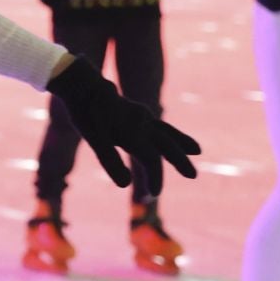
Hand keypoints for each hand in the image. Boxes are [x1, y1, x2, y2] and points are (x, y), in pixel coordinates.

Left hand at [48, 57, 200, 190]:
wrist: (83, 85)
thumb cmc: (86, 114)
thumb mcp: (94, 140)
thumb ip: (110, 161)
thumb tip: (126, 185)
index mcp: (134, 132)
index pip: (151, 161)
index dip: (154, 179)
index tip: (151, 195)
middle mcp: (143, 124)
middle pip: (167, 145)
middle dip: (179, 161)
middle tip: (193, 175)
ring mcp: (143, 116)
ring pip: (167, 131)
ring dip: (181, 143)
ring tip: (196, 151)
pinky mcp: (139, 112)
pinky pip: (160, 125)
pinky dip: (171, 133)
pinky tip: (173, 138)